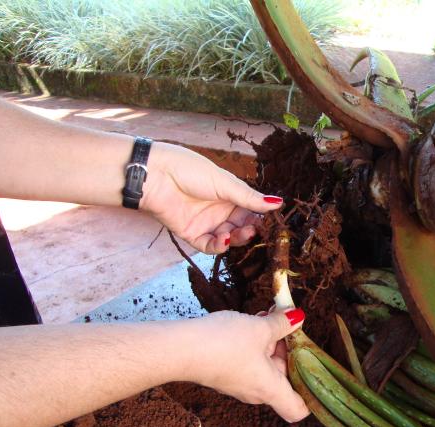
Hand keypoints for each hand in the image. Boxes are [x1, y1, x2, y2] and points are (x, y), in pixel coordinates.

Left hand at [140, 142, 282, 253]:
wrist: (156, 176)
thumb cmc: (190, 171)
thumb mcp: (225, 183)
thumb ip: (250, 198)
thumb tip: (278, 203)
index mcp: (229, 195)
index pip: (251, 210)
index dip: (261, 217)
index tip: (272, 222)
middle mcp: (219, 210)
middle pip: (241, 226)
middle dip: (251, 229)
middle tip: (256, 229)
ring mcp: (206, 223)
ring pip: (228, 238)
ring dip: (237, 238)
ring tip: (241, 233)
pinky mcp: (191, 234)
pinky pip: (209, 246)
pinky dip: (218, 246)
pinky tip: (224, 240)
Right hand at [180, 306, 308, 421]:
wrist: (180, 349)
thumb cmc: (223, 345)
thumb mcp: (259, 328)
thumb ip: (282, 323)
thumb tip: (299, 317)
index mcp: (270, 389)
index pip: (298, 409)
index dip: (311, 396)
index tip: (316, 370)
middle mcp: (256, 392)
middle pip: (284, 378)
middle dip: (290, 351)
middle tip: (291, 325)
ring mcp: (239, 383)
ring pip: (266, 365)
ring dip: (271, 342)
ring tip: (270, 316)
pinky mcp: (225, 373)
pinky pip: (250, 361)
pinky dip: (255, 343)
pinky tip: (253, 320)